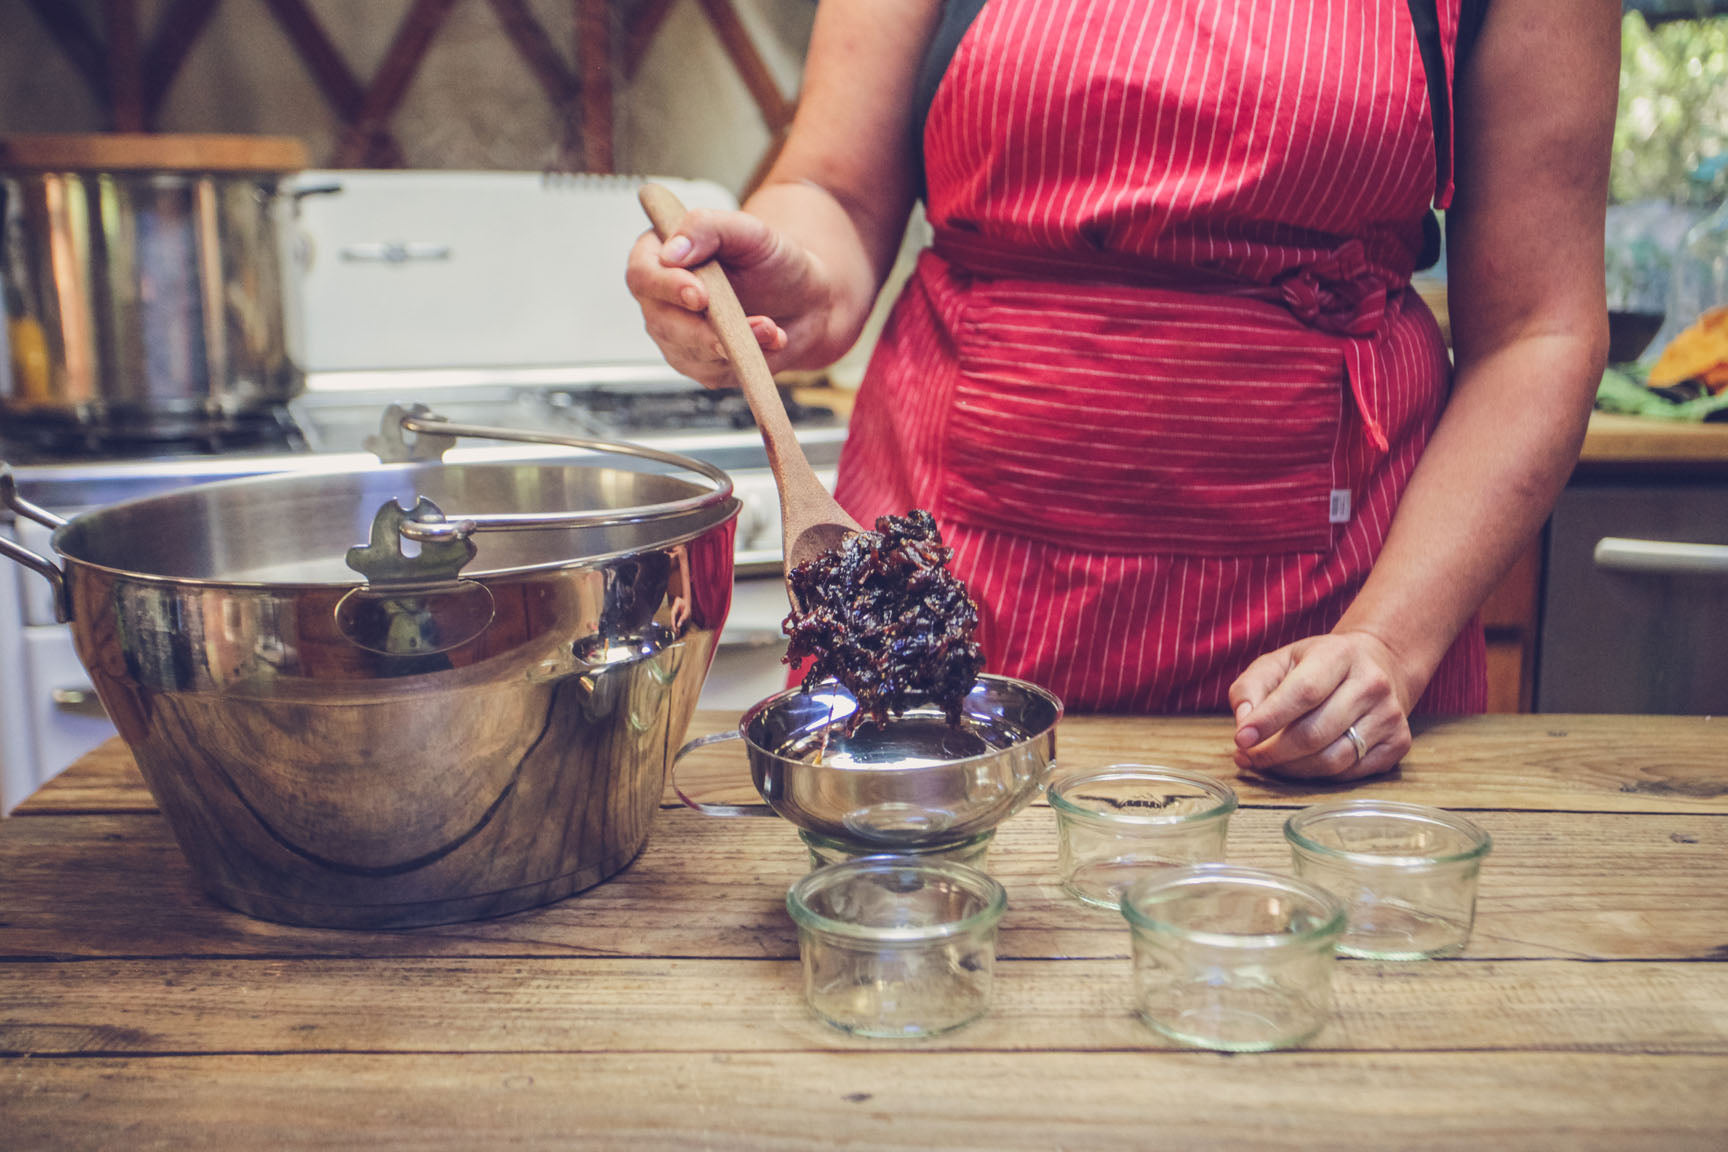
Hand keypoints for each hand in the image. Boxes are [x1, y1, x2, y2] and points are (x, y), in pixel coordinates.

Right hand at [625, 207, 821, 387]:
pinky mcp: (700, 366)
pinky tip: (772, 340)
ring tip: (771, 328)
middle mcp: (660, 300)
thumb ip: (708, 227)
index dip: (665, 287)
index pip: (642, 275)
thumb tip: (673, 251)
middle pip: (661, 321)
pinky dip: (746, 359)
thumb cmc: (770, 260)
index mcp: (659, 256)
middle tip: (740, 325)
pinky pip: (715, 371)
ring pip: (690, 351)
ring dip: (733, 343)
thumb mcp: (748, 230)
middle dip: (702, 328)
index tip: (699, 294)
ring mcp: (676, 337)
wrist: (803, 299)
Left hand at [1227, 631, 1416, 780]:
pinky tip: (1300, 765)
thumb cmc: (1318, 666)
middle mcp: (1371, 684)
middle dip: (1273, 753)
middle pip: (1315, 733)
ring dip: (1292, 769)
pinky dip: (1318, 776)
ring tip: (1269, 762)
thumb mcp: (1280, 661)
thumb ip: (1251, 688)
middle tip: (1248, 757)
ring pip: (1333, 760)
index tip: (1241, 740)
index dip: (1269, 720)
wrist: (1378, 666)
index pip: (1303, 692)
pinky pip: (1350, 773)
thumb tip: (1243, 724)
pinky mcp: (1399, 743)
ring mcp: (1390, 715)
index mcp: (1339, 654)